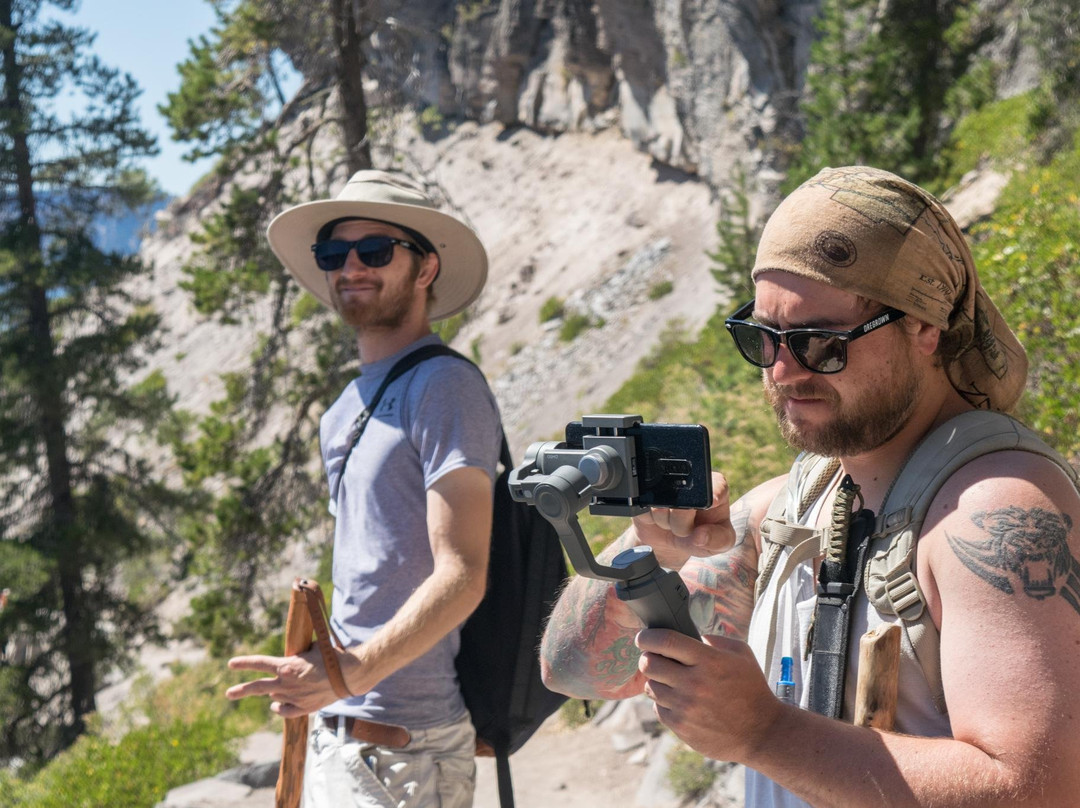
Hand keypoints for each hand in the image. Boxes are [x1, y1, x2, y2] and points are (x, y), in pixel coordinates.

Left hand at [225, 647, 342, 718]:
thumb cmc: (331, 657)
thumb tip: (289, 659)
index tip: (230, 664)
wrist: (349, 676)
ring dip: (274, 692)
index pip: (260, 663)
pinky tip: (275, 705)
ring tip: (282, 687)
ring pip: (274, 696)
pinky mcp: (303, 708)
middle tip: (228, 694)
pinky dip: (279, 708)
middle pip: (258, 687)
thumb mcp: (311, 648)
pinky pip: (284, 711)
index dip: (244, 663)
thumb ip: (296, 656)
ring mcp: (294, 698)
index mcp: (287, 666)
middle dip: (241, 690)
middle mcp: (286, 683)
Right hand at [632, 472, 736, 567]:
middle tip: (686, 530)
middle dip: (682, 524)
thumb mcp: (719, 542)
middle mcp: (689, 481)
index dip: (712, 498)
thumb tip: (701, 536)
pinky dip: (650, 521)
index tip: (710, 507)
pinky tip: (658, 520)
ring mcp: (664, 486)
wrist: (671, 539)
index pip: (716, 485)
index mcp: (715, 486)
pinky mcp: (645, 494)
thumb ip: (718, 540)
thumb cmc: (701, 535)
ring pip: (660, 507)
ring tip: (672, 524)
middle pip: (683, 499)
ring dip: (665, 524)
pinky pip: (644, 511)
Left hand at [636, 629, 781, 762]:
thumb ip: (714, 639)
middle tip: (655, 658)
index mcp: (709, 661)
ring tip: (672, 682)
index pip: (666, 641)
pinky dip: (664, 702)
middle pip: (648, 663)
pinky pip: (658, 708)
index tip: (644, 637)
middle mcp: (694, 684)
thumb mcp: (741, 654)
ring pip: (650, 687)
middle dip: (648, 657)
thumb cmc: (751, 689)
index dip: (648, 636)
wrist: (761, 732)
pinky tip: (680, 701)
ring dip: (657, 681)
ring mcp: (686, 707)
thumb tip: (688, 635)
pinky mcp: (681, 727)